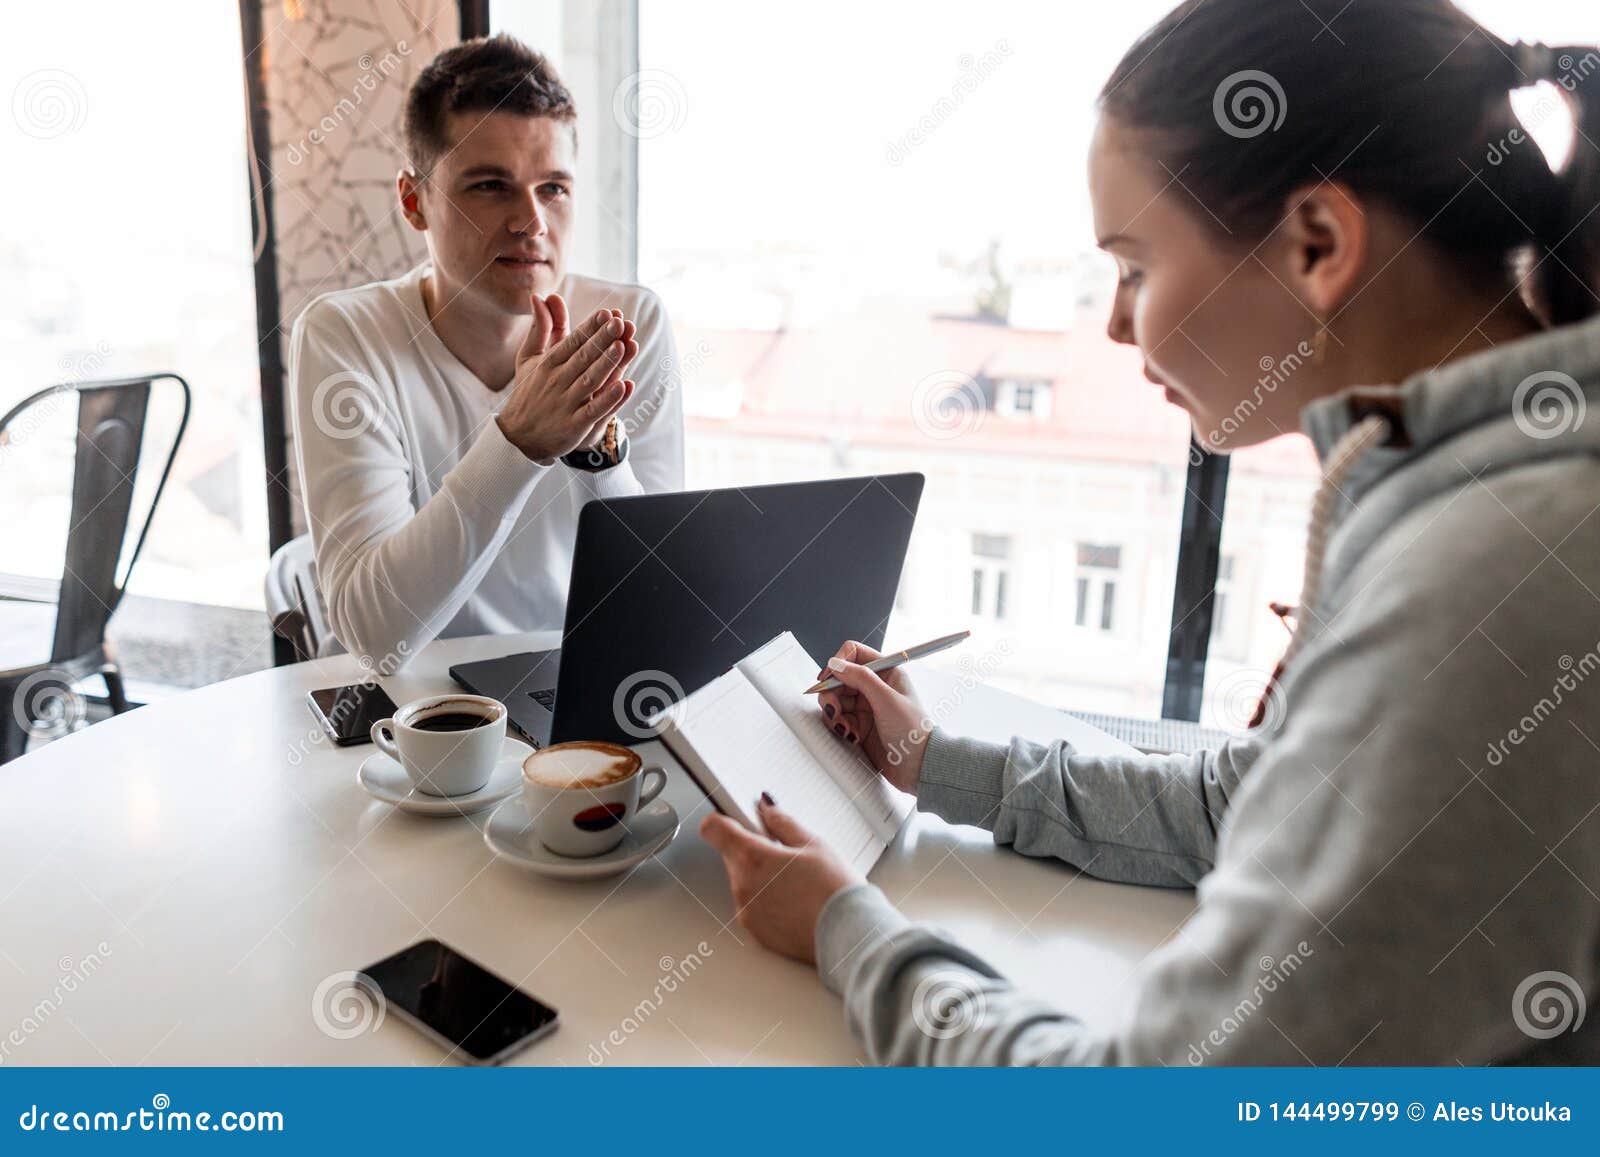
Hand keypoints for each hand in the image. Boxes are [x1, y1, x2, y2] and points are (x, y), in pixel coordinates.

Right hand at [496, 295, 638, 461]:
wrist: (518, 435)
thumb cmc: (529, 391)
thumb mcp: (530, 358)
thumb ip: (541, 328)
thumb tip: (540, 296)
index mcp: (548, 364)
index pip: (573, 341)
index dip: (590, 327)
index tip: (607, 313)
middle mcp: (557, 381)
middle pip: (583, 358)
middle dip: (602, 339)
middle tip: (619, 322)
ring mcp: (566, 404)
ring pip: (590, 381)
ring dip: (606, 363)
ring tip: (622, 345)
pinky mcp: (574, 425)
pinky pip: (594, 410)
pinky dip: (608, 398)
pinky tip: (622, 385)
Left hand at [699, 796, 862, 963]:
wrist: (849, 936)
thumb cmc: (835, 890)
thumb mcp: (814, 844)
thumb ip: (783, 823)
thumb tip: (767, 809)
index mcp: (753, 858)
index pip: (714, 829)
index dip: (724, 819)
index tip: (738, 818)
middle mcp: (742, 887)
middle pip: (731, 855)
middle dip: (752, 849)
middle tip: (785, 852)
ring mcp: (748, 912)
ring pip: (743, 881)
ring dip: (760, 876)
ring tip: (796, 880)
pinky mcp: (757, 932)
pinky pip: (753, 906)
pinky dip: (767, 899)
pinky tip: (795, 900)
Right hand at [816, 641, 931, 793]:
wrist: (918, 767)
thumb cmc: (913, 732)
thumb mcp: (886, 699)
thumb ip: (861, 678)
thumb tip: (836, 664)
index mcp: (887, 672)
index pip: (854, 654)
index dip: (838, 663)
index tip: (827, 678)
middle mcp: (875, 687)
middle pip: (839, 678)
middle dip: (832, 694)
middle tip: (833, 710)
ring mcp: (866, 706)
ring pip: (835, 699)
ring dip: (835, 713)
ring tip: (846, 728)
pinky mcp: (859, 724)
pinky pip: (838, 718)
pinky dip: (839, 726)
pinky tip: (851, 736)